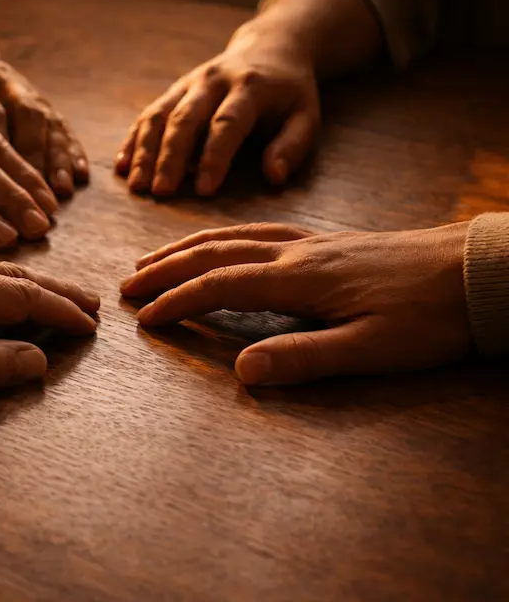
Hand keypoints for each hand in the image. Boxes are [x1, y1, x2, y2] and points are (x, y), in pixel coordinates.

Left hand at [0, 54, 88, 196]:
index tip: (2, 186)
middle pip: (24, 114)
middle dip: (34, 156)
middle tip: (37, 195)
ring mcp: (24, 86)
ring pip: (46, 118)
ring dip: (56, 157)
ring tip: (61, 191)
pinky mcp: (42, 99)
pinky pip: (61, 123)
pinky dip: (71, 150)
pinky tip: (79, 175)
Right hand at [115, 21, 319, 195]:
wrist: (269, 47)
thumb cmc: (289, 94)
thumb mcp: (305, 117)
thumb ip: (292, 147)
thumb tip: (274, 177)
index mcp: (250, 87)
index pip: (227, 123)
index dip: (214, 157)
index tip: (204, 190)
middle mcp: (214, 81)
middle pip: (185, 118)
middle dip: (170, 157)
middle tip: (159, 192)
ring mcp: (189, 83)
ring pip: (159, 115)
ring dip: (144, 151)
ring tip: (135, 185)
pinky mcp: (174, 90)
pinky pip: (148, 114)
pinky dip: (134, 140)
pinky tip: (123, 167)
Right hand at [121, 222, 471, 384]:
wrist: (478, 271)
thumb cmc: (427, 316)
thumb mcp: (371, 349)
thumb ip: (304, 358)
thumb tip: (241, 372)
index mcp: (299, 279)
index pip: (220, 286)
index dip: (177, 302)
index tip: (144, 319)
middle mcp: (295, 252)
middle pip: (214, 252)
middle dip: (166, 268)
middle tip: (127, 283)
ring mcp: (310, 241)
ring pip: (232, 235)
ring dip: (187, 247)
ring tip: (155, 259)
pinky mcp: (326, 240)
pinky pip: (257, 229)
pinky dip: (223, 235)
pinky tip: (221, 242)